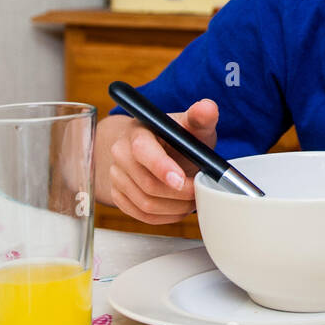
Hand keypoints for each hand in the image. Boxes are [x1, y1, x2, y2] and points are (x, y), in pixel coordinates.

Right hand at [94, 99, 217, 225]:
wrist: (157, 148)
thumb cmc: (176, 136)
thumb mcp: (191, 125)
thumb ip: (201, 117)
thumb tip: (207, 108)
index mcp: (137, 132)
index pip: (142, 150)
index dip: (162, 167)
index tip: (181, 180)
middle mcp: (121, 154)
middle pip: (147, 184)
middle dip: (179, 193)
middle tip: (199, 191)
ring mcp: (117, 176)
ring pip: (146, 204)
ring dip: (175, 207)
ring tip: (192, 199)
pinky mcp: (118, 195)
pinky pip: (141, 216)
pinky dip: (165, 217)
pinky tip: (178, 208)